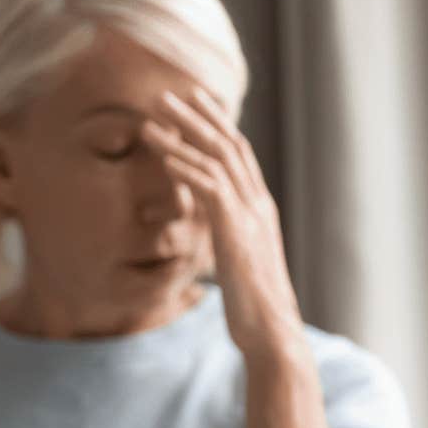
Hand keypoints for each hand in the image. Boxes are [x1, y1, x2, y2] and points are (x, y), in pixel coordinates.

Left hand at [144, 88, 304, 361]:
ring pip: (218, 159)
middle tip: (169, 93)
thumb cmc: (253, 307)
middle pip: (229, 145)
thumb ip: (228, 240)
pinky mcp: (236, 232)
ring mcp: (250, 217)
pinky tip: (163, 155)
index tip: (195, 102)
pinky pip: (210, 188)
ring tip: (154, 115)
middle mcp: (259, 205)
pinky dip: (186, 167)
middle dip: (198, 117)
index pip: (239, 154)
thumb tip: (214, 235)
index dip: (217, 125)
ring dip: (183, 134)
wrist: (273, 334)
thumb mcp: (238, 264)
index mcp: (260, 210)